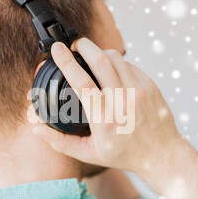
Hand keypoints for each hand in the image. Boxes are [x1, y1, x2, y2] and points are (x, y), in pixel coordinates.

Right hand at [33, 38, 197, 198]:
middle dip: (84, 45)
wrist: (161, 154)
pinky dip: (117, 62)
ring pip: (116, 58)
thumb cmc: (124, 154)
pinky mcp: (149, 86)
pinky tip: (111, 69)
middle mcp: (122, 102)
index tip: (57, 49)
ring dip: (100, 52)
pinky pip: (129, 65)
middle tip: (75, 44)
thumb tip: (36, 129)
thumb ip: (60, 142)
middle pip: (101, 60)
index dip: (67, 62)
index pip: (82, 82)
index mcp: (104, 119)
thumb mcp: (89, 154)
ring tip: (91, 55)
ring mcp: (138, 92)